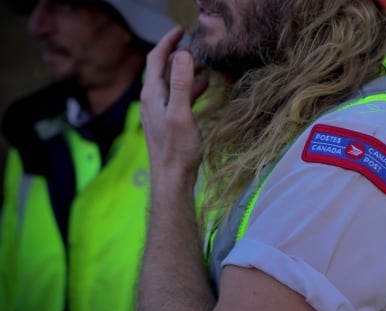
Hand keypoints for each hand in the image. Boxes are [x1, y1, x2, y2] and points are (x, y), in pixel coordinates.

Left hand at [140, 27, 208, 181]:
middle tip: (200, 48)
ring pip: (172, 82)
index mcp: (152, 94)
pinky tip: (204, 87)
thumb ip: (181, 84)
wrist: (171, 178)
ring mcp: (159, 110)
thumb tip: (184, 55)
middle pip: (163, 68)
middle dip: (180, 55)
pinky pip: (178, 96)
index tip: (181, 30)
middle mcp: (152, 99)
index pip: (156, 59)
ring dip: (187, 71)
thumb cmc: (177, 149)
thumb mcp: (181, 114)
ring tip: (206, 65)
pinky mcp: (167, 120)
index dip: (167, 42)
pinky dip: (190, 87)